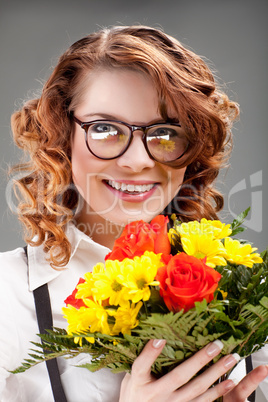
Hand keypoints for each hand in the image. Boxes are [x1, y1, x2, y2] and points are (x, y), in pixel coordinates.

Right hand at [119, 339, 267, 401]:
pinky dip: (218, 392)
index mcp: (139, 383)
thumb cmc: (135, 394)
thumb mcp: (131, 377)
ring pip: (197, 388)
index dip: (151, 352)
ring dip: (215, 372)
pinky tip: (229, 382)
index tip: (160, 337)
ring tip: (230, 359)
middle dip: (199, 359)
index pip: (142, 365)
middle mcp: (157, 395)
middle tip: (216, 345)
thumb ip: (142, 361)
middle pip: (179, 376)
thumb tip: (157, 336)